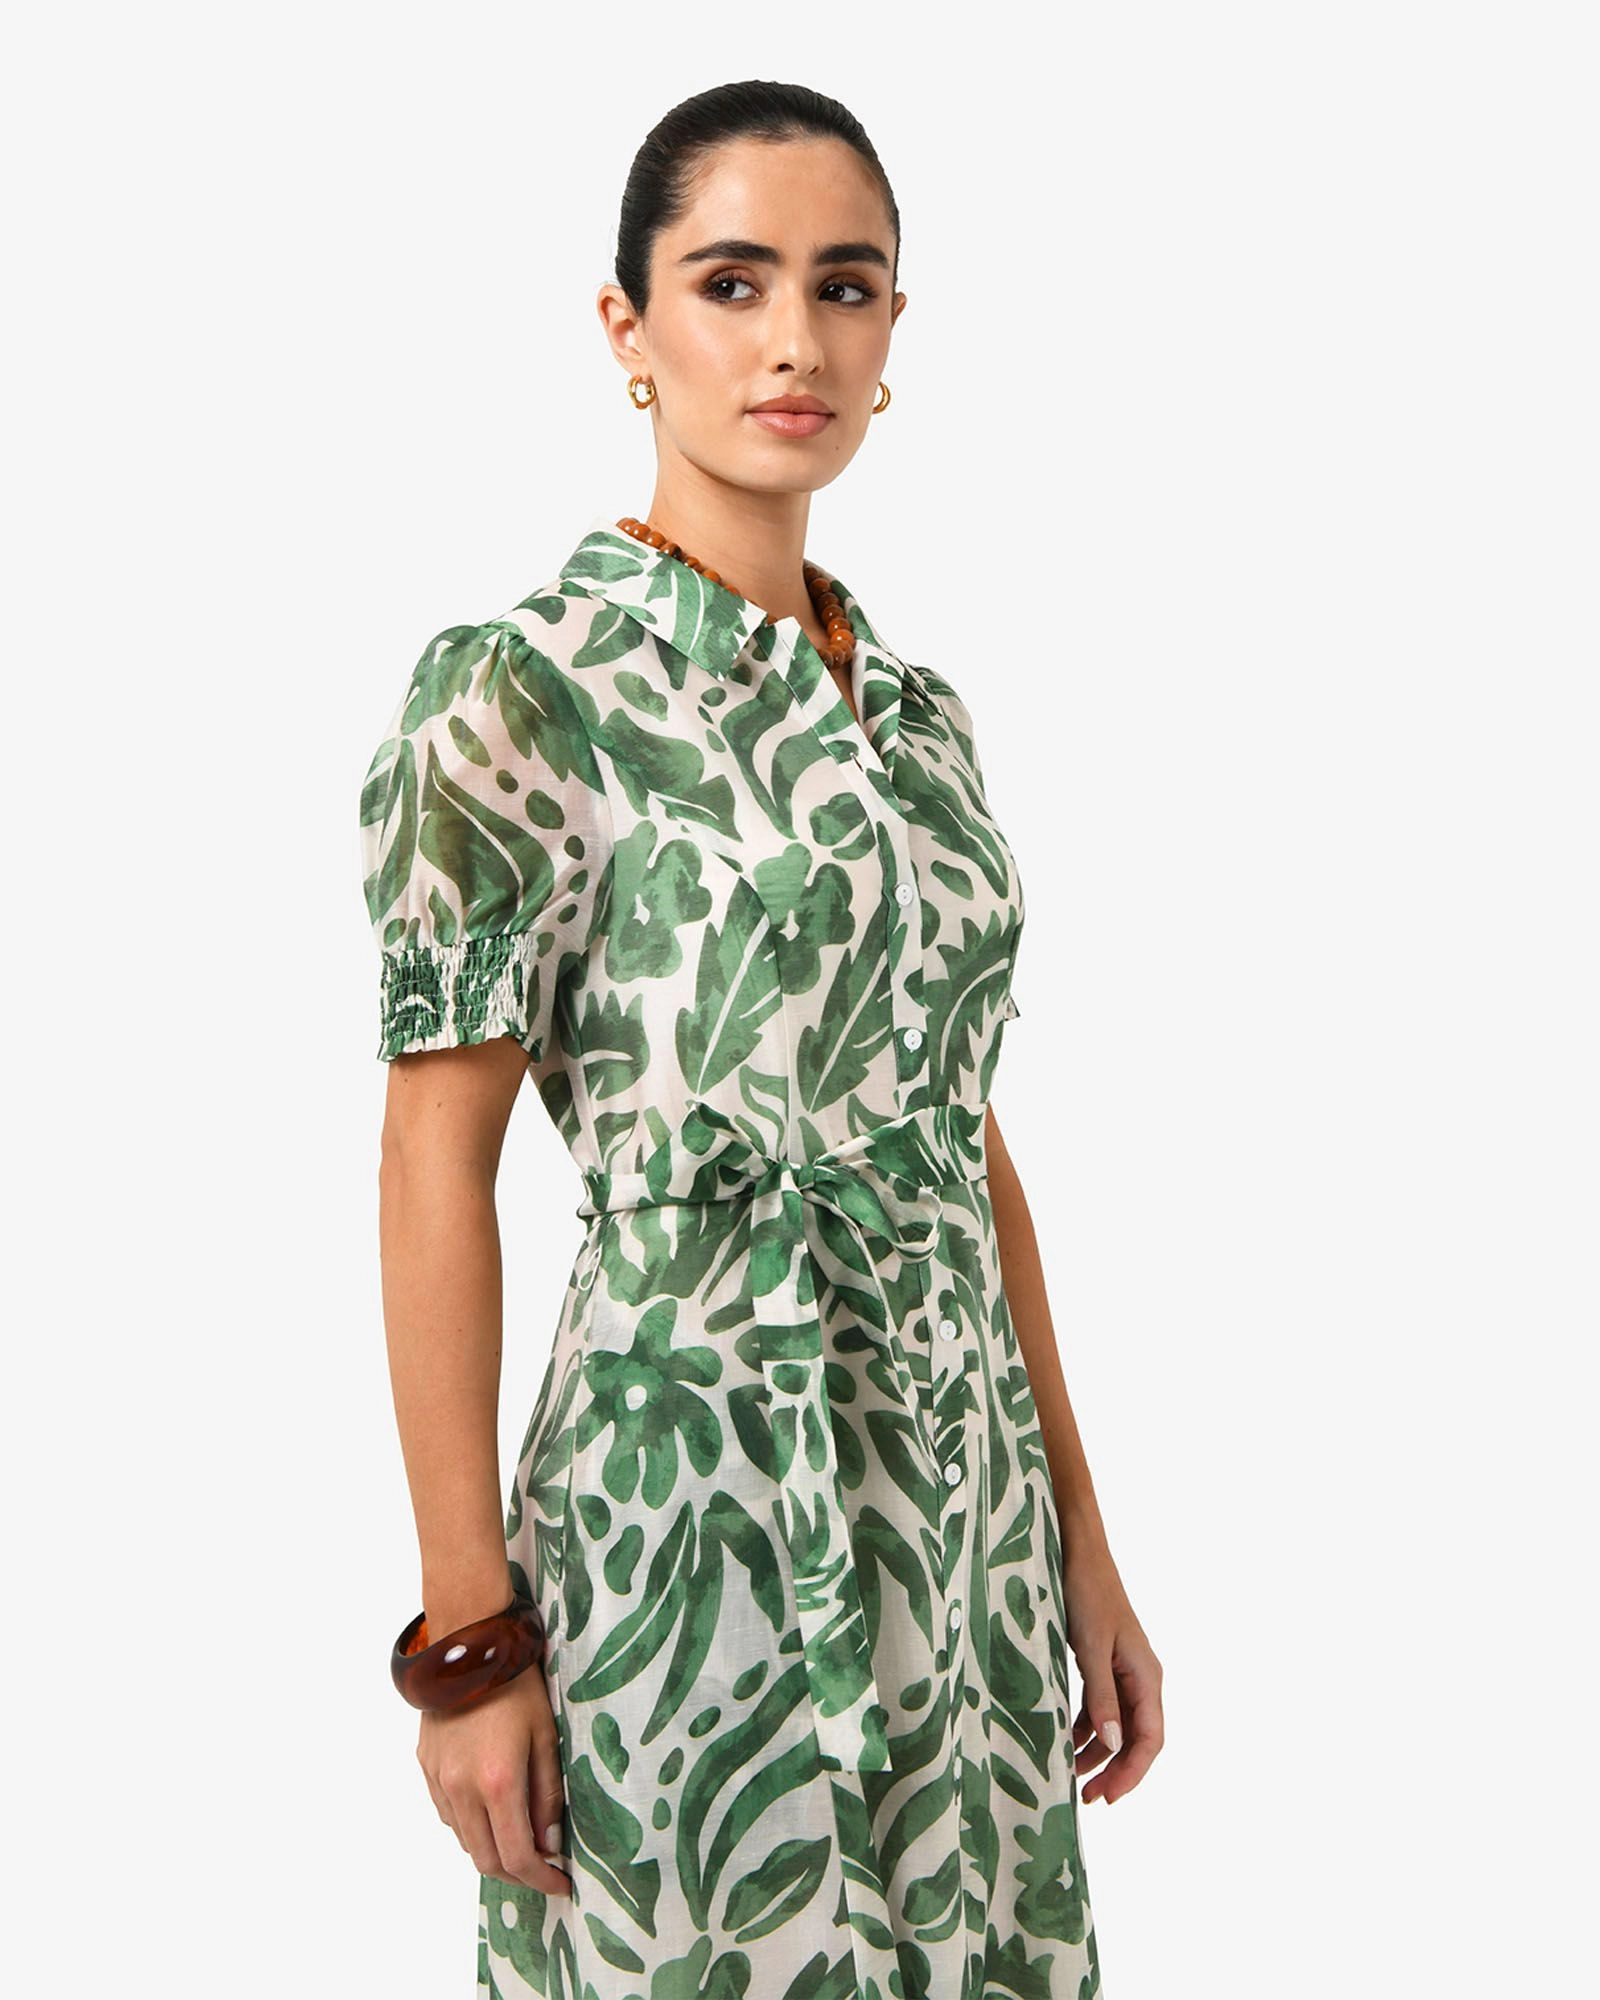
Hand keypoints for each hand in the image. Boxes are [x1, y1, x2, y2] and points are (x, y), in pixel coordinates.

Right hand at [416, 1656, 570, 1893]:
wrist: (467, 1647)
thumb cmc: (514, 1685)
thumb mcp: (546, 1736)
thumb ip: (546, 1795)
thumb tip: (549, 1843)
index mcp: (497, 1783)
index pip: (516, 1856)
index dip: (540, 1879)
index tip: (560, 1883)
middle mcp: (461, 1790)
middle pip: (486, 1860)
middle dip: (517, 1873)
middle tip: (543, 1868)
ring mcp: (439, 1781)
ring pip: (465, 1841)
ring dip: (493, 1850)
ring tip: (521, 1837)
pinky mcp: (427, 1768)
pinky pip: (449, 1815)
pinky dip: (472, 1825)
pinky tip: (491, 1809)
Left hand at [1060, 1532, 1163, 1805]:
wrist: (1075, 1550)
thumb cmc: (1085, 1592)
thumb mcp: (1091, 1646)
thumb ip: (1101, 1696)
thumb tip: (1114, 1744)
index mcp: (1147, 1675)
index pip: (1151, 1738)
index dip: (1132, 1773)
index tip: (1107, 1797)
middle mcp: (1140, 1677)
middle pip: (1137, 1738)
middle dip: (1116, 1770)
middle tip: (1089, 1798)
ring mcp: (1121, 1670)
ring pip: (1118, 1726)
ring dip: (1099, 1753)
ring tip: (1074, 1779)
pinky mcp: (1102, 1663)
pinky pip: (1100, 1708)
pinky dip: (1086, 1729)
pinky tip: (1066, 1742)